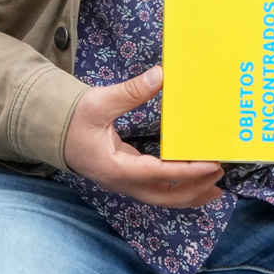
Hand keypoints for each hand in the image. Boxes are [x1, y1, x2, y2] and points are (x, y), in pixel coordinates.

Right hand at [62, 66, 224, 207]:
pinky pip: (157, 190)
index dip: (187, 172)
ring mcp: (124, 183)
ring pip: (162, 198)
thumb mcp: (99, 102)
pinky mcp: (127, 177)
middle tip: (221, 175)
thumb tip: (159, 76)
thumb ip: (129, 92)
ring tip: (216, 187)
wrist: (51, 130)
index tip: (211, 164)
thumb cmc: (73, 118)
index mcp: (115, 168)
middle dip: (196, 189)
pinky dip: (178, 188)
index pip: (159, 175)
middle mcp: (122, 182)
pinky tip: (194, 181)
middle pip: (165, 197)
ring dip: (190, 194)